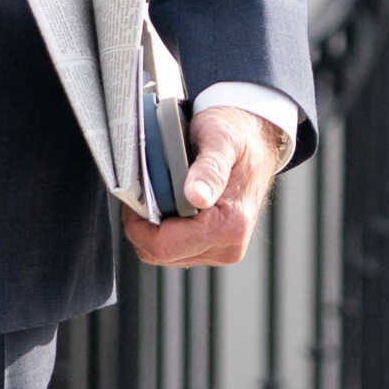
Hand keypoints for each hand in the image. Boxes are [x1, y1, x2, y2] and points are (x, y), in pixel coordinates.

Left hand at [122, 105, 290, 266]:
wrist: (255, 138)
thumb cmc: (237, 134)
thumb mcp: (220, 140)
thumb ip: (209, 170)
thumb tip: (197, 196)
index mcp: (230, 225)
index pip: (164, 246)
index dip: (137, 224)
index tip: (133, 195)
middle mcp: (229, 245)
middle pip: (160, 254)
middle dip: (142, 225)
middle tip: (142, 191)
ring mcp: (222, 249)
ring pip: (166, 254)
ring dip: (153, 227)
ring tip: (157, 193)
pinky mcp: (216, 246)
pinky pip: (176, 249)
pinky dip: (165, 228)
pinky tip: (168, 201)